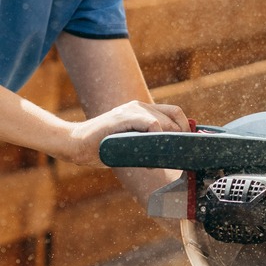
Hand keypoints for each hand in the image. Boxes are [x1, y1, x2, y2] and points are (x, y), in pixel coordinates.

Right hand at [66, 100, 188, 166]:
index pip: (175, 113)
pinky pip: (150, 123)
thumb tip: (173, 155)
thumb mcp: (134, 143)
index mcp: (144, 111)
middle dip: (180, 138)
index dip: (186, 129)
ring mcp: (131, 110)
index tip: (187, 146)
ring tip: (162, 158)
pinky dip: (156, 137)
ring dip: (168, 141)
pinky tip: (151, 153)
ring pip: (164, 122)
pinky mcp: (123, 117)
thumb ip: (151, 143)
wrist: (77, 143)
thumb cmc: (105, 146)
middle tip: (178, 156)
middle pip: (174, 117)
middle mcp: (140, 107)